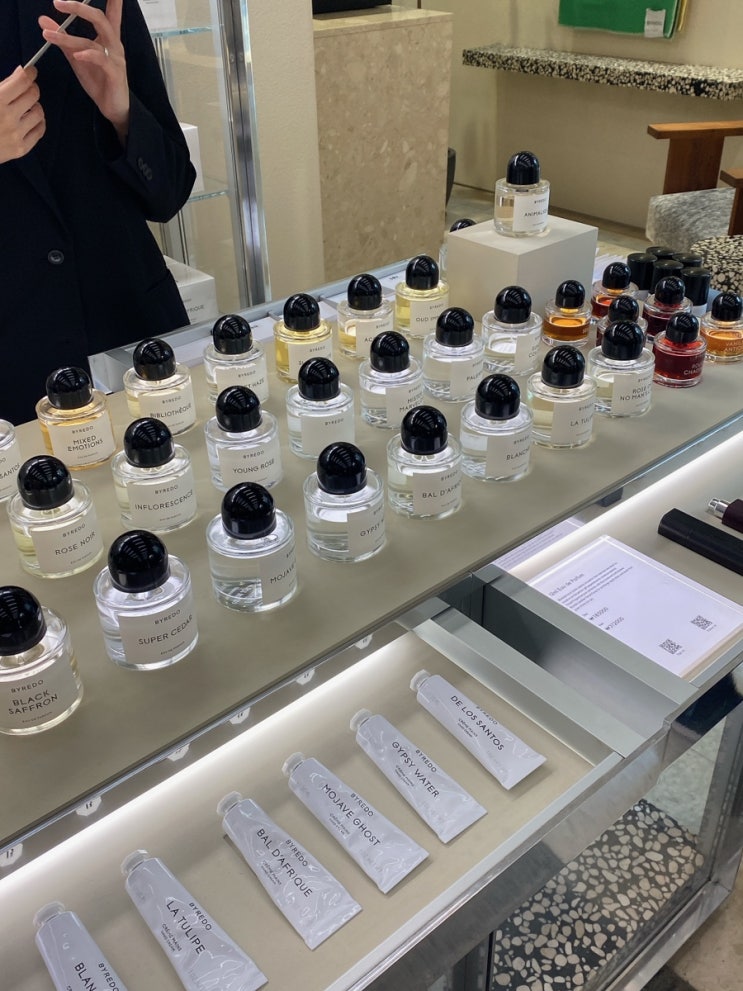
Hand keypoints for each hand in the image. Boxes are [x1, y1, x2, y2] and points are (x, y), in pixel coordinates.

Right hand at [0, 67, 45, 163]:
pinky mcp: (20, 149)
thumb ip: (2, 85)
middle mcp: (9, 118)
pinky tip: (33, 119)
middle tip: (28, 87)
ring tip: (29, 105)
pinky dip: (38, 122)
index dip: (29, 73)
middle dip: (32, 88)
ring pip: (39, 113)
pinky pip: (39, 131)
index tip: (31, 71)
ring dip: (35, 105)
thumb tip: (20, 74)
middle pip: (33, 95)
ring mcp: (16, 134)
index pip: (22, 81)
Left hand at [39, 0, 129, 143]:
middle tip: (58, 2)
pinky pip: (100, 60)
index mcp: (108, 39)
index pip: (111, 14)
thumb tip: (43, 21)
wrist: (114, 108)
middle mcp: (113, 45)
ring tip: (49, 35)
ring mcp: (115, 59)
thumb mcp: (76, 57)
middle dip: (79, 8)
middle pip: (99, 19)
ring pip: (92, 41)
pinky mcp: (115, 73)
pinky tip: (77, 55)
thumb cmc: (99, 81)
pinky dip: (87, 56)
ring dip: (68, 37)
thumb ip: (62, 39)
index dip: (112, 0)